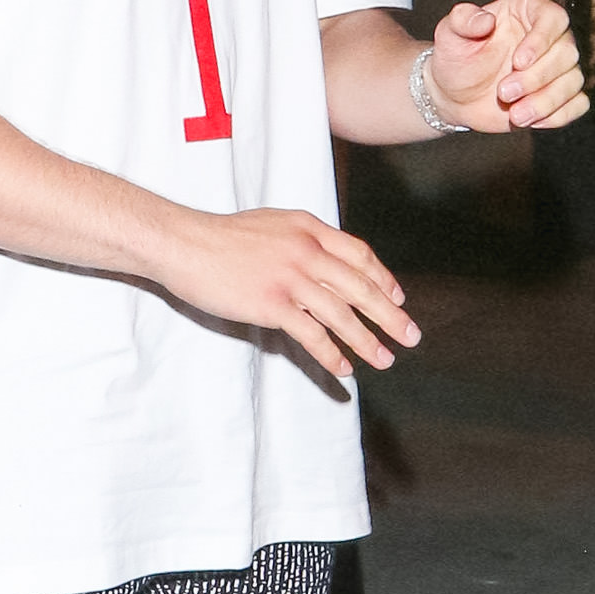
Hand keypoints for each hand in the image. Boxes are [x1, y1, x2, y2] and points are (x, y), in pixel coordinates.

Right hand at [152, 207, 418, 381]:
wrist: (184, 244)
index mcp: (309, 228)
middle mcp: (307, 250)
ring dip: (368, 340)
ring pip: (342, 314)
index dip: (383, 279)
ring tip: (385, 360)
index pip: (359, 255)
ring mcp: (291, 278)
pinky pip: (313, 334)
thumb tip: (324, 261)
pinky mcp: (272, 304)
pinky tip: (344, 369)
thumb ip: (301, 239)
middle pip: (361, 286)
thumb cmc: (221, 237)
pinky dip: (332, 354)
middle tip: (411, 336)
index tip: (398, 298)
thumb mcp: (271, 224)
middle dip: (390, 315)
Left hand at [430, 0, 587, 129]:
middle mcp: (549, 37)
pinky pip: (578, 104)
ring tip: (515, 115)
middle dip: (537, 78)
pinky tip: (530, 120)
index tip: (518, 61)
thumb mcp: (449, 34)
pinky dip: (559, 115)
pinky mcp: (560, 94)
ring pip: (573, 81)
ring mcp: (557, 67)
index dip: (542, 40)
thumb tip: (485, 19)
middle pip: (567, 53)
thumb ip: (462, 20)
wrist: (455, 94)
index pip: (554, 18)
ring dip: (546, 101)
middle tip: (503, 92)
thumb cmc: (455, 58)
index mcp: (527, 12)